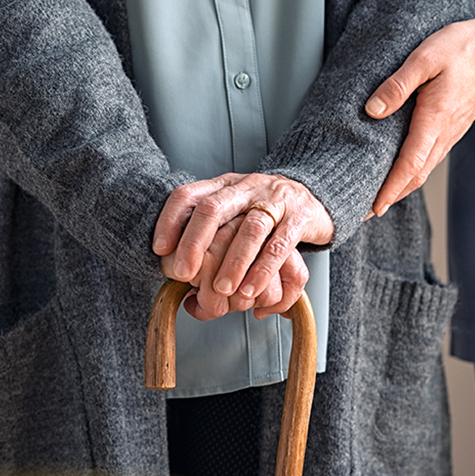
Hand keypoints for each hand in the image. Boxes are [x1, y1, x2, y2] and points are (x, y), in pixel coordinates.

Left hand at [152, 173, 332, 317]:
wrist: (315, 197)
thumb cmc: (265, 211)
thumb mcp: (234, 212)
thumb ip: (209, 236)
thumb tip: (179, 279)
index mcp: (224, 185)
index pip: (189, 195)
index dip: (170, 220)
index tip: (159, 249)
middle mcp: (246, 188)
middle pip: (214, 208)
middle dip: (195, 243)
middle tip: (183, 274)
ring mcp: (274, 200)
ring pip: (250, 228)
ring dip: (233, 262)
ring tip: (222, 290)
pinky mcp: (299, 217)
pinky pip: (280, 244)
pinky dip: (263, 270)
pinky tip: (251, 290)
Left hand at [365, 16, 474, 215]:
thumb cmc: (462, 49)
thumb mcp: (424, 59)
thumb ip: (397, 85)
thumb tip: (372, 110)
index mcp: (435, 120)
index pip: (410, 165)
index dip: (390, 189)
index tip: (373, 208)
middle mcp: (444, 133)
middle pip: (416, 176)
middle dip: (391, 197)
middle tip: (365, 212)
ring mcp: (451, 133)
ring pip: (424, 169)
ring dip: (402, 187)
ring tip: (379, 197)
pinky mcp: (452, 128)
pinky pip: (430, 157)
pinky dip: (413, 172)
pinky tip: (401, 171)